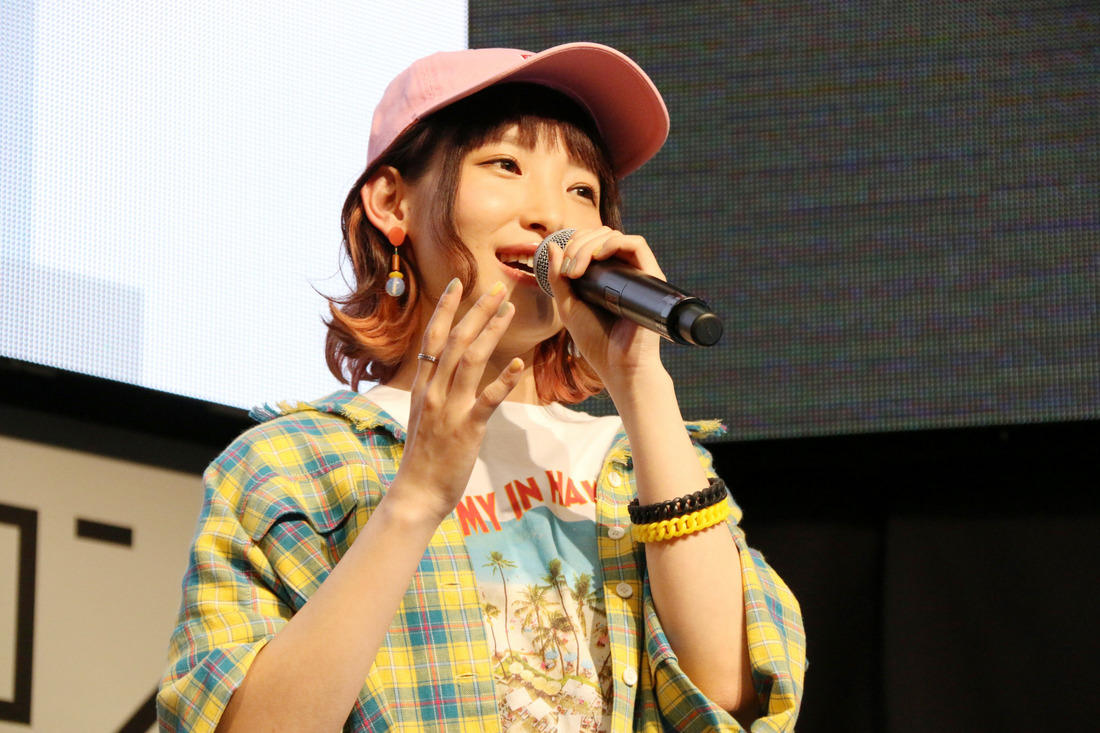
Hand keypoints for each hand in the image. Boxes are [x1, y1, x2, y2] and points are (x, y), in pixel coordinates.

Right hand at [387, 279, 522, 520]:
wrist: (416, 493)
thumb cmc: (423, 458)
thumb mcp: (424, 416)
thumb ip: (435, 391)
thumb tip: (449, 372)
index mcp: (422, 387)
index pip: (432, 338)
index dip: (445, 308)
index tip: (459, 283)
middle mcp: (433, 392)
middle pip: (454, 340)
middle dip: (475, 311)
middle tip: (496, 287)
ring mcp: (448, 409)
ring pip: (470, 360)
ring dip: (491, 332)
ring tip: (508, 310)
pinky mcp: (466, 429)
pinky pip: (487, 399)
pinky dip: (504, 380)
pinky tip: (518, 363)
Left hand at [545, 227, 667, 384]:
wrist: (619, 366)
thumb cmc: (596, 341)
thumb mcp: (568, 306)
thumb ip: (558, 279)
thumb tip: (553, 245)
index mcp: (604, 276)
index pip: (590, 242)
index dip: (573, 243)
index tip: (562, 265)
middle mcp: (622, 271)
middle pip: (601, 235)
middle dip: (578, 244)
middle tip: (568, 270)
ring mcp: (637, 273)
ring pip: (615, 236)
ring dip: (590, 244)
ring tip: (578, 268)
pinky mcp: (651, 277)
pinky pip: (637, 244)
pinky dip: (615, 242)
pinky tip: (598, 256)